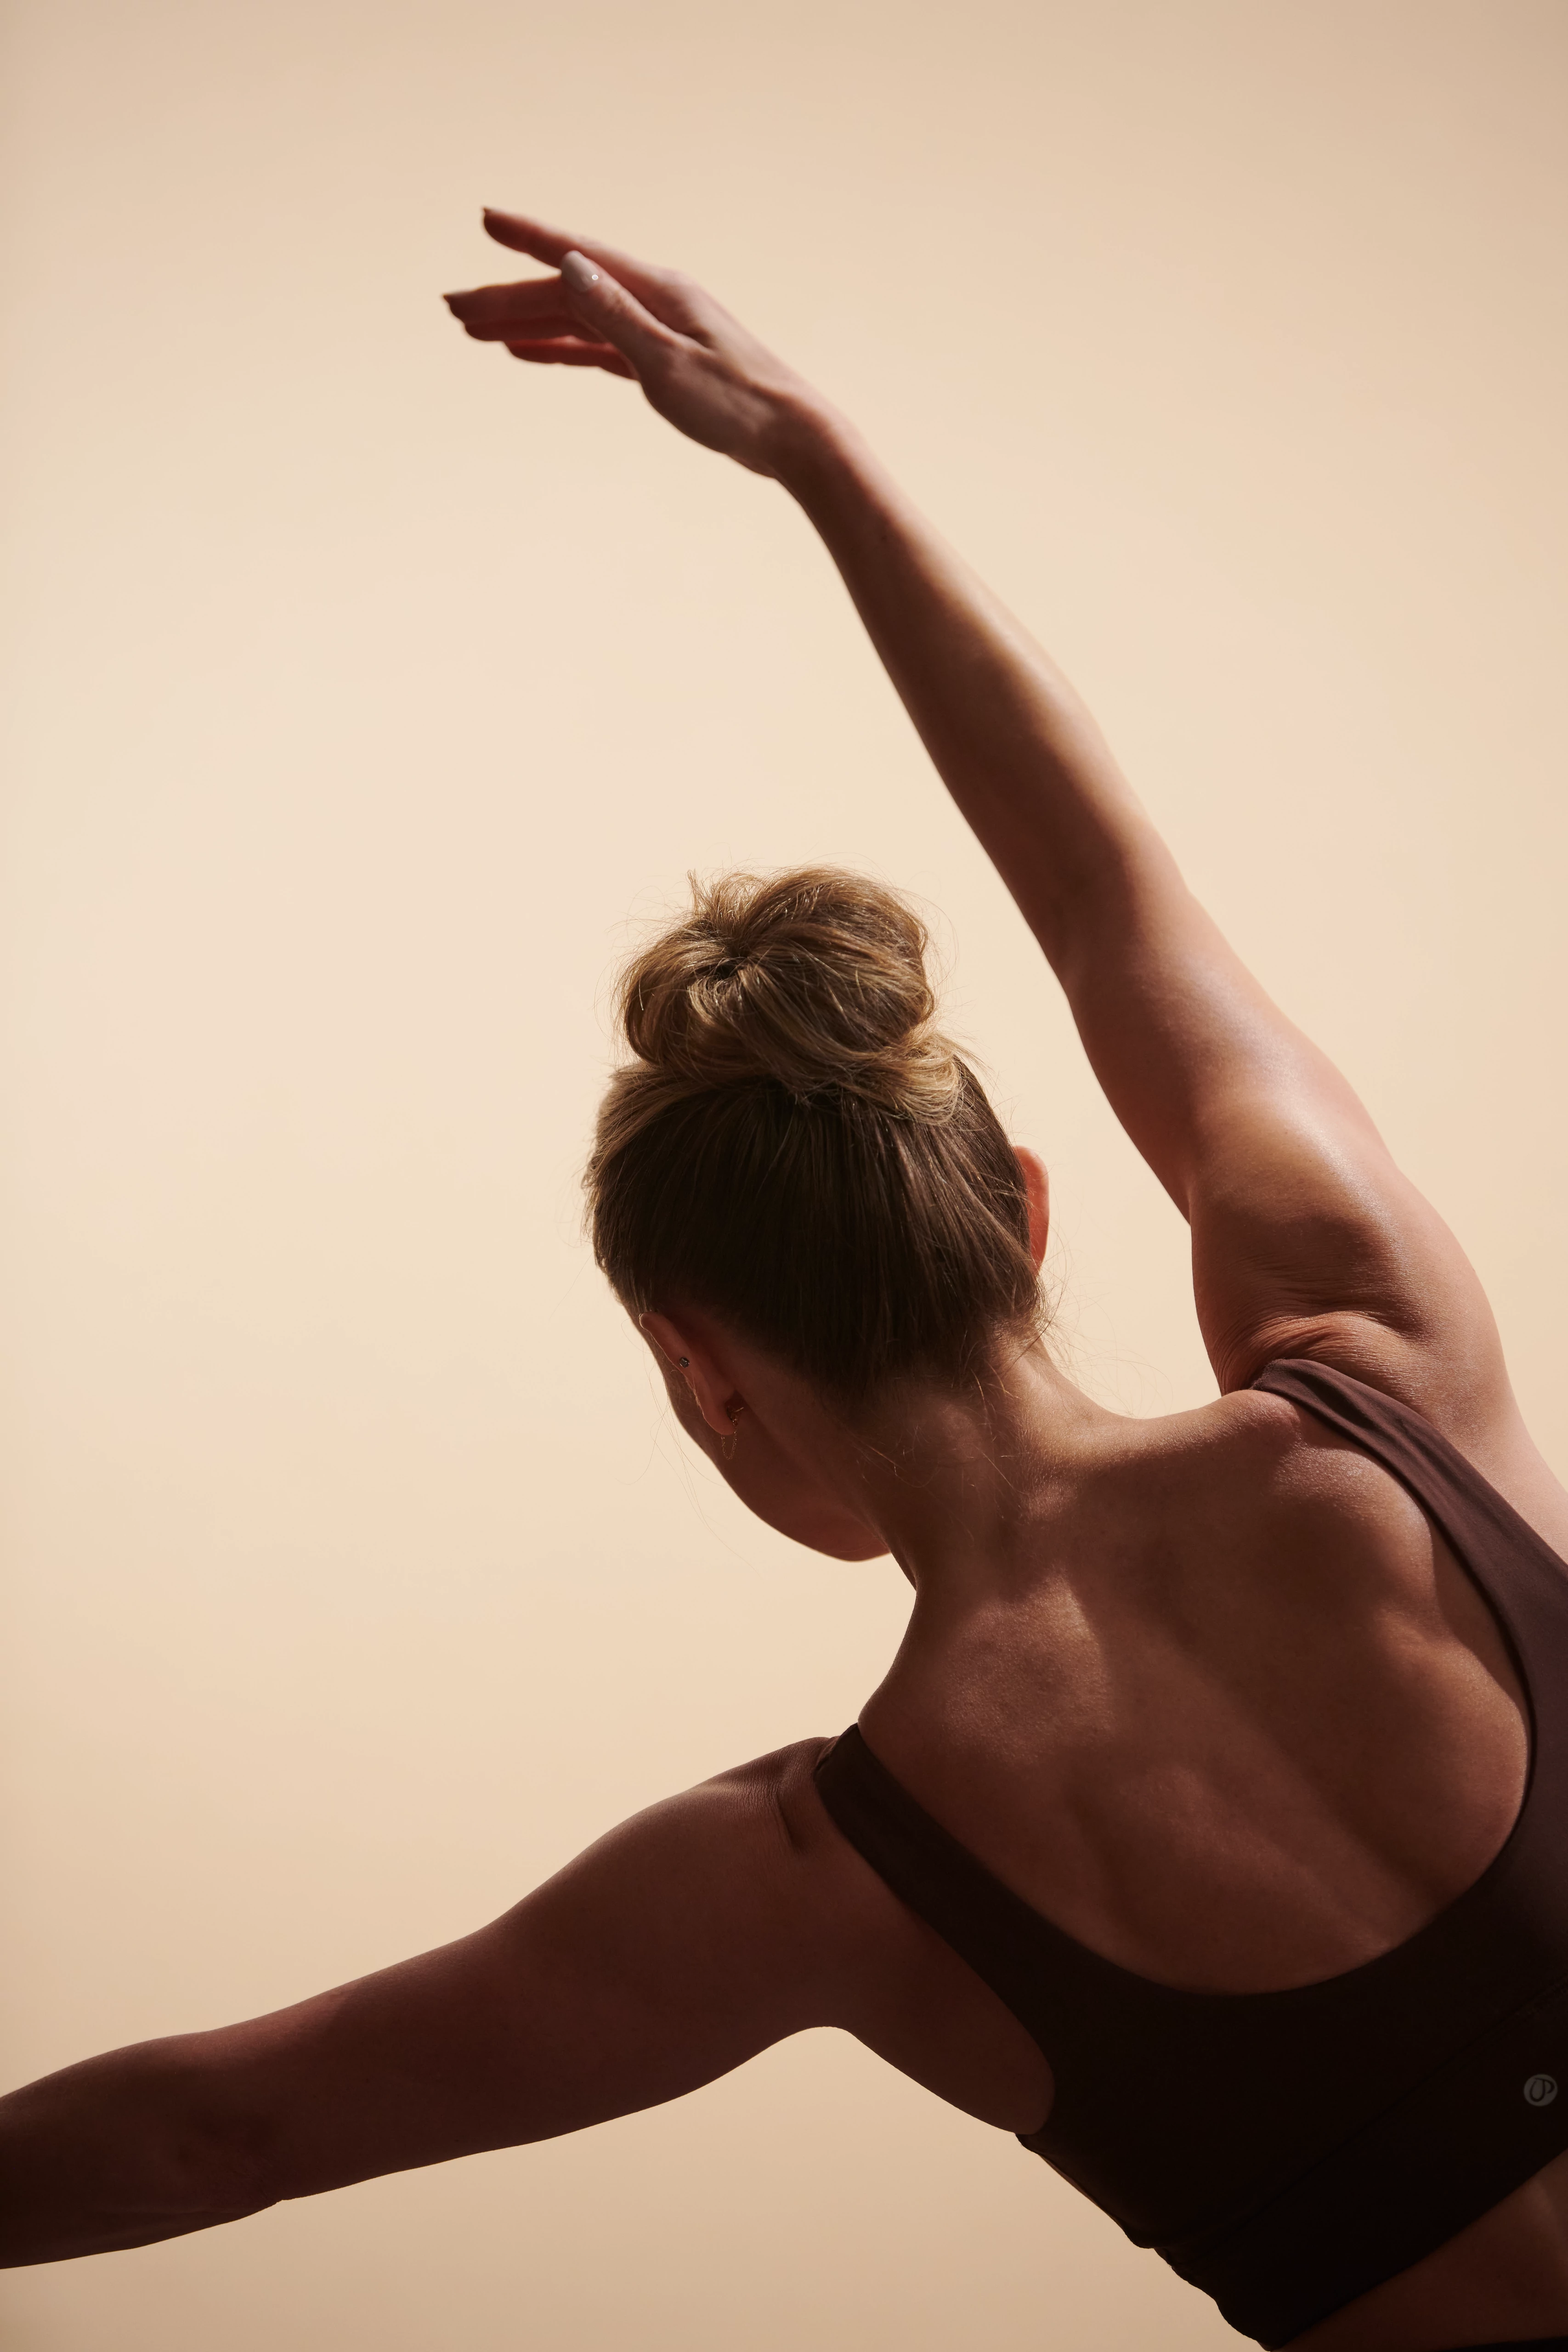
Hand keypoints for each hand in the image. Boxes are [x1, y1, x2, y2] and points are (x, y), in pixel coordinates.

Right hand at [444, 211, 828, 477]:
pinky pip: (595, 347)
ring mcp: (655, 330)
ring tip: (473, 329)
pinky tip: (525, 349)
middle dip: (506, 296)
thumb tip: (568, 265)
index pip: (578, 256)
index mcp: (656, 290)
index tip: (485, 219)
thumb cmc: (737, 404)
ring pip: (576, 320)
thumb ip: (615, 316)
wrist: (791, 439)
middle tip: (451, 308)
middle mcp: (652, 301)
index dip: (528, 238)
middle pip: (566, 292)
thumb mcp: (668, 363)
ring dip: (524, 322)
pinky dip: (558, 347)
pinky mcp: (659, 362)